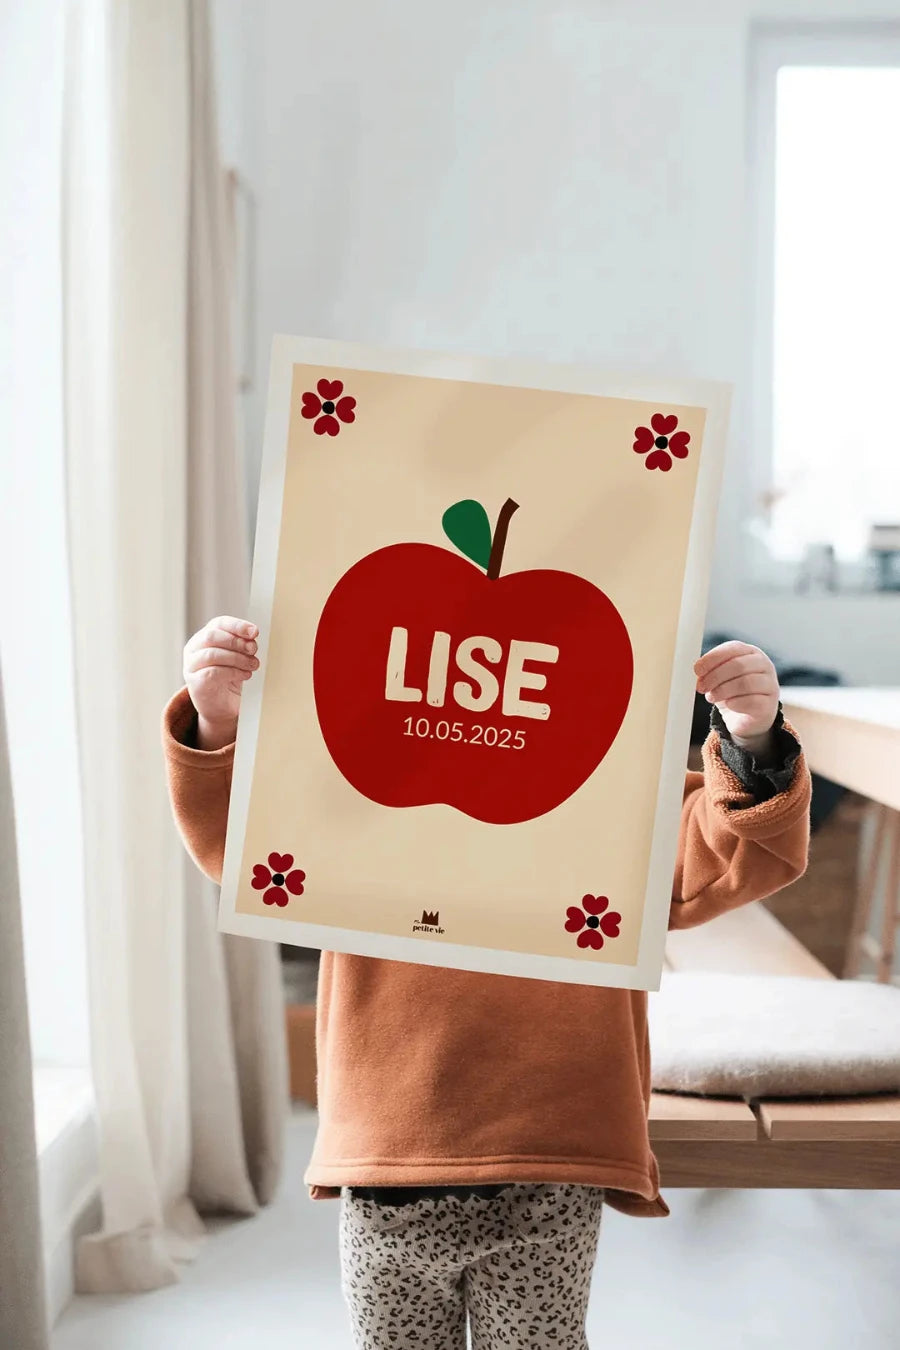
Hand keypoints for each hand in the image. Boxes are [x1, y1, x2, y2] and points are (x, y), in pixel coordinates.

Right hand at [183, 616, 259, 749]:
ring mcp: (191, 666)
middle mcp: (194, 649)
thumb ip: (243, 645)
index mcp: (205, 637)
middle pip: (212, 636)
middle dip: (236, 642)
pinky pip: (212, 673)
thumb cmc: (231, 678)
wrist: (222, 708)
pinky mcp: (194, 683)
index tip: (254, 632)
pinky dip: (233, 672)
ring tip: (253, 665)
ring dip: (237, 658)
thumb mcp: (239, 657)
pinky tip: (245, 675)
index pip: (218, 623)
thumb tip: (253, 635)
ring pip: (212, 654)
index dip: (237, 625)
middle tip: (253, 650)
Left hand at [693, 641, 778, 748]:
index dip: (713, 658)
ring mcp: (770, 684)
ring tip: (711, 697)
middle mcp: (764, 665)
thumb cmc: (730, 692)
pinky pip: (752, 701)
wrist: (745, 719)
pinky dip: (735, 703)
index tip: (697, 670)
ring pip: (745, 683)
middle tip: (701, 687)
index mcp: (750, 652)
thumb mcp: (718, 678)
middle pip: (738, 665)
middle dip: (715, 676)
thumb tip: (697, 669)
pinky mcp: (769, 705)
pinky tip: (728, 704)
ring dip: (723, 690)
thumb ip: (710, 670)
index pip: (732, 648)